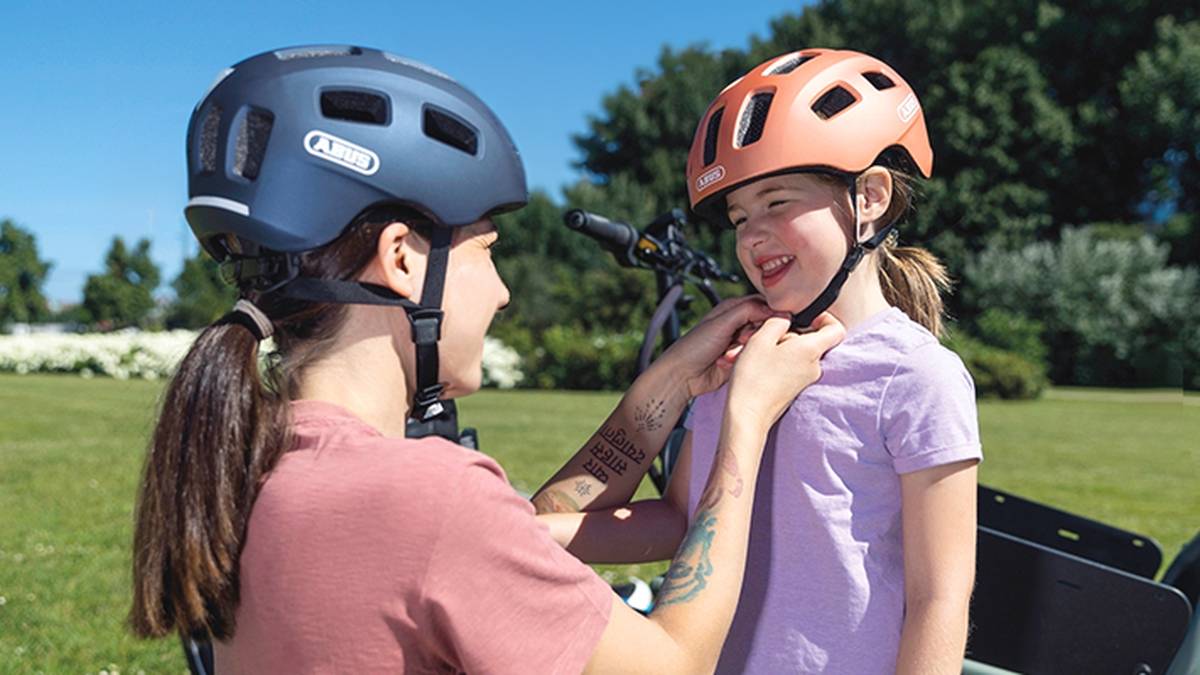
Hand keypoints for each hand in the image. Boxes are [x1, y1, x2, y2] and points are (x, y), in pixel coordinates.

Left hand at [652, 295, 774, 397]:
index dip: (768, 313)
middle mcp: (738, 324)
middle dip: (755, 334)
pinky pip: (754, 357)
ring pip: (761, 342)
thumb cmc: (694, 346)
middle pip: (765, 324)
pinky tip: (726, 362)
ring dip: (746, 349)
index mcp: (733, 309)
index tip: (763, 323)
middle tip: (741, 339)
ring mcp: (740, 342)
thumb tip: (776, 309)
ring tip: (727, 354)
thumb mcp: (722, 322)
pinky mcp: (741, 359)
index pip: (763, 304)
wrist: (683, 375)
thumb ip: (749, 310)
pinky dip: (742, 360)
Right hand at [726, 313, 844, 431]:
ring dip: (774, 349)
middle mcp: (814, 366)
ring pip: (795, 354)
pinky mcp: (794, 389)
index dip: (824, 318)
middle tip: (761, 335)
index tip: (805, 317)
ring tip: (750, 351)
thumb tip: (786, 318)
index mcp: (810, 350)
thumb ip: (777, 322)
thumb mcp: (761, 339)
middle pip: (809, 340)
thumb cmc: (753, 377)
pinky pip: (788, 368)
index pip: (836, 329)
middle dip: (785, 334)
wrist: (747, 415)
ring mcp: (805, 380)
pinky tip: (753, 365)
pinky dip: (773, 362)